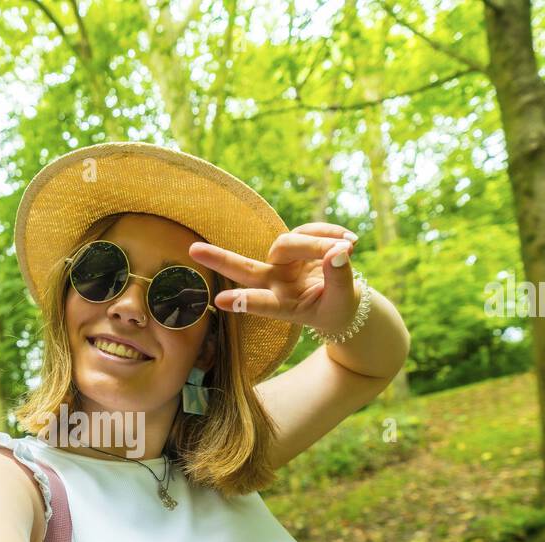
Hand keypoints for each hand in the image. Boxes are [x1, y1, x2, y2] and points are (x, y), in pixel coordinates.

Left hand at [189, 222, 359, 334]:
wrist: (342, 301)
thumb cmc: (338, 308)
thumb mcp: (343, 302)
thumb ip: (340, 279)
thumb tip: (337, 253)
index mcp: (286, 306)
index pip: (264, 304)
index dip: (245, 302)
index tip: (220, 300)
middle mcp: (276, 284)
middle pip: (244, 269)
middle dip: (220, 259)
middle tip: (194, 251)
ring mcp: (282, 264)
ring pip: (288, 243)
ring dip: (318, 242)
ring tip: (350, 248)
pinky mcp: (295, 245)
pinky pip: (308, 230)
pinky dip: (330, 233)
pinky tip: (350, 242)